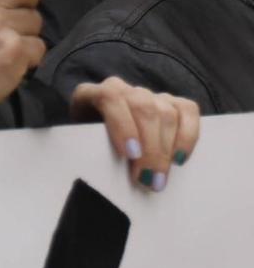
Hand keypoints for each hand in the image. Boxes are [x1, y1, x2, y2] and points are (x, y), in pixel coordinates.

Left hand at [71, 77, 200, 192]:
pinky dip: (188, 136)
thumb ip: (89, 148)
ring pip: (166, 112)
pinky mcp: (172, 102)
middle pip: (143, 108)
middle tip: (148, 179)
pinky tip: (179, 159)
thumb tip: (109, 171)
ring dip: (166, 149)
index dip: (122, 125)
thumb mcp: (81, 143)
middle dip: (149, 148)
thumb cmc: (88, 144)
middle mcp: (121, 88)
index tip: (130, 154)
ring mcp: (148, 94)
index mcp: (90, 93)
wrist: (99, 137)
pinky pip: (187, 111)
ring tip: (160, 179)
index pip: (110, 98)